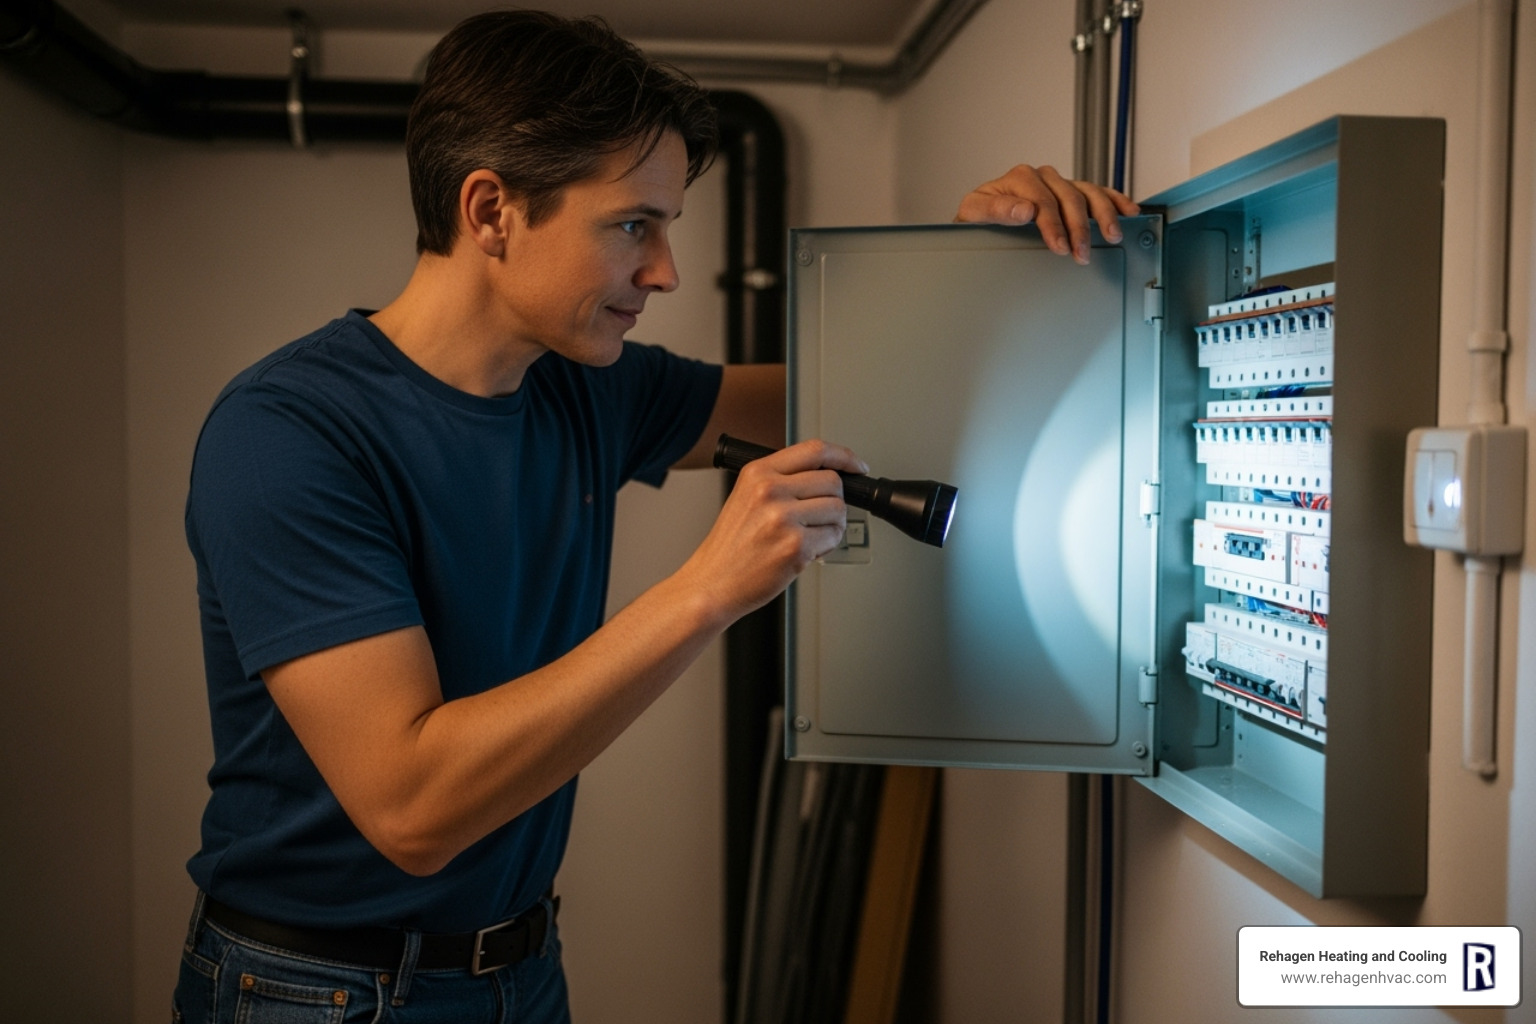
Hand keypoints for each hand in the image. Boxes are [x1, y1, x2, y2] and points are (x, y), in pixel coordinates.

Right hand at [684, 439, 866, 619]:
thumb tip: (827, 476)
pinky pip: (833, 536)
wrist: (713, 582)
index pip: (815, 450)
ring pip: (838, 509)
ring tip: (809, 536)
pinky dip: (827, 545)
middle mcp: (770, 490)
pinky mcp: (796, 546)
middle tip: (820, 516)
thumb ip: (782, 480)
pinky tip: (804, 551)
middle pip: (832, 481)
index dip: (844, 456)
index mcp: (758, 473)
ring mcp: (783, 518)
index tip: (856, 466)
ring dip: (833, 525)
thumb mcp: (746, 497)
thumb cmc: (731, 546)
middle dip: (835, 500)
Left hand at [955, 164, 1138, 264]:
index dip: (1052, 224)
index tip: (1059, 246)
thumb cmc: (977, 219)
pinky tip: (1127, 212)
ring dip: (1103, 215)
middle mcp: (1040, 177)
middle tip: (1081, 254)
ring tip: (1112, 235)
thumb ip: (995, 211)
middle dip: (1078, 228)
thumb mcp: (973, 215)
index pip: (1042, 200)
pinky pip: (1098, 192)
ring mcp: (1058, 183)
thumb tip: (1024, 210)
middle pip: (1068, 198)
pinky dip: (1114, 201)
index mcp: (1017, 179)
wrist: (980, 220)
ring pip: (1087, 193)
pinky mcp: (1071, 192)